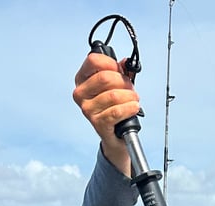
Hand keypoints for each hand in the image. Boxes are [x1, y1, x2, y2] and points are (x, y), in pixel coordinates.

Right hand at [72, 52, 139, 173]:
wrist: (115, 136)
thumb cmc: (113, 107)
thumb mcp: (116, 85)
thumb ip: (121, 71)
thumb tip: (126, 62)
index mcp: (82, 79)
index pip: (93, 61)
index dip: (111, 63)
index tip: (120, 70)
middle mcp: (81, 93)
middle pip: (105, 78)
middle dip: (124, 82)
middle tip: (131, 89)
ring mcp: (87, 109)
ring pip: (113, 95)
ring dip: (130, 96)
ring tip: (134, 100)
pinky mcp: (97, 123)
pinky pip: (116, 112)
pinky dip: (129, 108)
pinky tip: (134, 108)